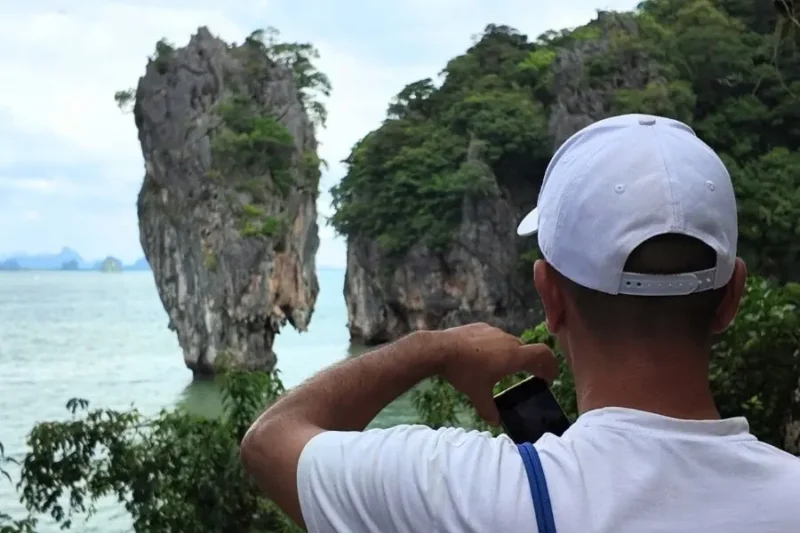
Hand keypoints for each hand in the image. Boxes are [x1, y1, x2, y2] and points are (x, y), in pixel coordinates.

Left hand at [434, 322, 557, 425]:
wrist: (440, 349)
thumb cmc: (463, 372)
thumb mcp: (477, 395)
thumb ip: (489, 410)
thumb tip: (495, 422)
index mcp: (513, 357)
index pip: (543, 354)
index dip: (551, 364)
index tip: (550, 376)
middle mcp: (508, 341)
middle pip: (527, 350)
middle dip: (532, 363)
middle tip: (532, 375)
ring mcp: (494, 331)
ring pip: (511, 342)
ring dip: (514, 354)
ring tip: (505, 367)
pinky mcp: (481, 326)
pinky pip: (495, 336)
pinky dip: (497, 346)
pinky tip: (484, 356)